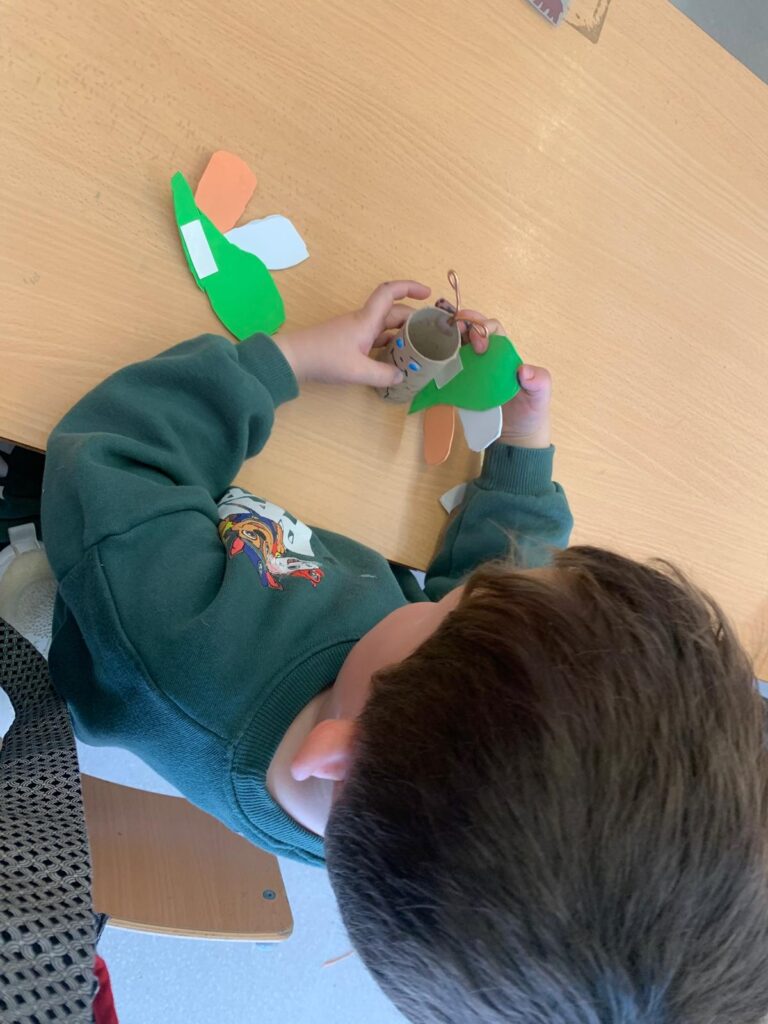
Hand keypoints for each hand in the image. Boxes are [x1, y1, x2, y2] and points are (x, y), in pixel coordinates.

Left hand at [275, 280, 430, 386]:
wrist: (292, 358)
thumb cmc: (324, 358)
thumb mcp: (357, 371)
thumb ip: (383, 374)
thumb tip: (401, 375)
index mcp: (367, 320)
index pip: (390, 292)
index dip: (410, 288)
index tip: (428, 293)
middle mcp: (363, 321)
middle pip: (393, 313)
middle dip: (413, 320)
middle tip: (431, 334)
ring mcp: (356, 332)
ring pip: (385, 327)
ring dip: (402, 335)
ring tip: (419, 349)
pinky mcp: (349, 343)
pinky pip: (375, 339)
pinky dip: (388, 345)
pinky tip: (395, 359)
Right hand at [451, 310, 551, 449]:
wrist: (516, 436)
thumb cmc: (530, 411)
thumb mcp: (540, 396)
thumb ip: (539, 381)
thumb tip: (524, 371)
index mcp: (504, 354)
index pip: (492, 329)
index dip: (483, 328)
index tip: (478, 343)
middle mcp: (486, 358)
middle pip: (470, 332)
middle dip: (461, 324)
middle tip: (453, 329)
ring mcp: (471, 371)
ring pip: (457, 347)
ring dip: (448, 340)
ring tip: (438, 340)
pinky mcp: (460, 386)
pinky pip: (448, 371)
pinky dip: (439, 364)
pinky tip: (433, 364)